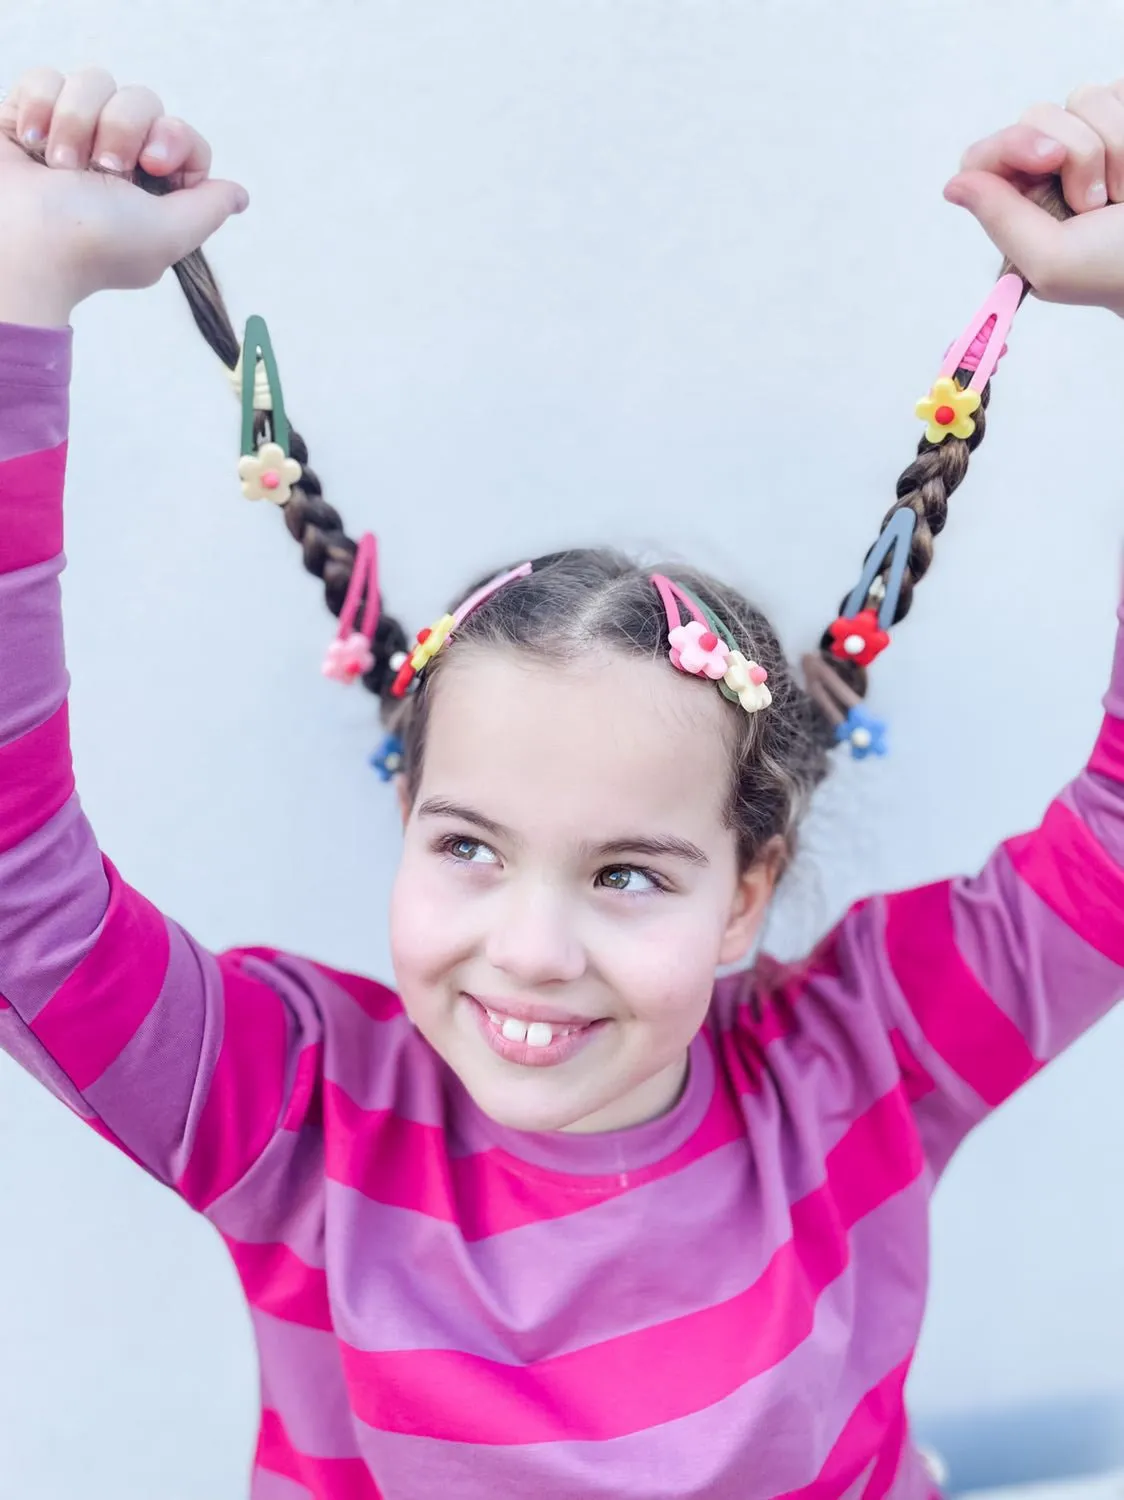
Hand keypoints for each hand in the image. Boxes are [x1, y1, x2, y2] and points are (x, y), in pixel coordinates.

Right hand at [0, 66, 247, 325]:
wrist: (19, 240)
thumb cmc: (92, 242)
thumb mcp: (170, 235)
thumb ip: (208, 209)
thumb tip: (238, 196)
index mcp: (150, 188)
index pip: (181, 135)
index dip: (173, 138)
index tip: (153, 163)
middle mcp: (113, 158)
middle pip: (142, 100)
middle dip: (120, 129)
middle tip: (100, 170)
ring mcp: (71, 135)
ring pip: (94, 82)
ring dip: (76, 123)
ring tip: (59, 166)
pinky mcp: (28, 117)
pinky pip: (47, 78)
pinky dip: (38, 107)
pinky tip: (31, 145)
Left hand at [946, 80, 1123, 314]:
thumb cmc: (1117, 269)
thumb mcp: (1051, 261)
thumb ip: (1001, 220)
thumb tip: (954, 185)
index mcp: (1021, 207)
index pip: (987, 156)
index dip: (1013, 144)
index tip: (1052, 157)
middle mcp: (1050, 170)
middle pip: (1037, 116)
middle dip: (1079, 152)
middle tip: (1098, 201)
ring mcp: (1091, 139)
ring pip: (1084, 98)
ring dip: (1116, 143)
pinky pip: (1117, 89)